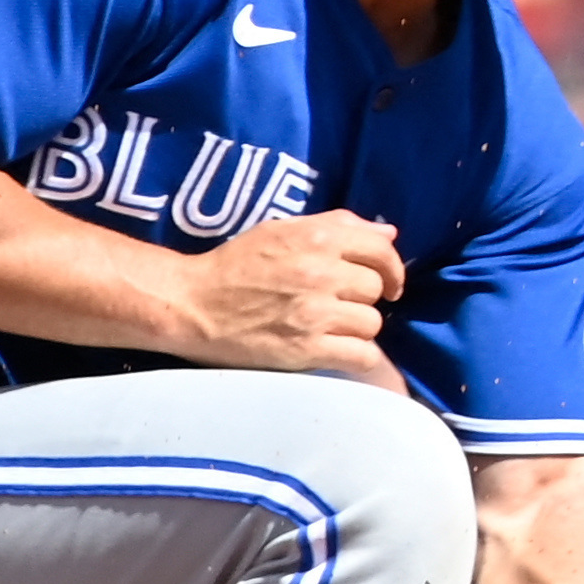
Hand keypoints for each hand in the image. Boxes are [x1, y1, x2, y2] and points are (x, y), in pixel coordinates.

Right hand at [163, 211, 407, 386]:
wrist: (191, 304)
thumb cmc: (235, 266)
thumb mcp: (282, 231)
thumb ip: (338, 226)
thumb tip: (389, 232)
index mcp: (316, 238)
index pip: (381, 249)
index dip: (391, 267)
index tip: (387, 282)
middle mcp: (320, 273)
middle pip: (376, 289)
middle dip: (363, 298)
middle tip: (340, 304)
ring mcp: (314, 314)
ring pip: (372, 324)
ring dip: (358, 328)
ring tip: (333, 328)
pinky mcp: (306, 349)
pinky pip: (362, 356)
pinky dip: (357, 357)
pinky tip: (338, 351)